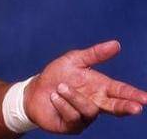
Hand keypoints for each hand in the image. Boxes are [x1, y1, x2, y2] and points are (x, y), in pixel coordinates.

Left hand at [24, 40, 146, 133]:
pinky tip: (54, 98)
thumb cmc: (55, 76)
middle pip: (115, 107)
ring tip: (59, 88)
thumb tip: (116, 44)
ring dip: (73, 96)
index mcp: (100, 87)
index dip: (134, 95)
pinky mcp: (73, 125)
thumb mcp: (73, 60)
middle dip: (126, 107)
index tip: (146, 98)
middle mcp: (96, 103)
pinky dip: (62, 104)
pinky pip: (73, 116)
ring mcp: (86, 116)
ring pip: (89, 109)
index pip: (121, 91)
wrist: (33, 91)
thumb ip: (95, 54)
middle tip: (136, 108)